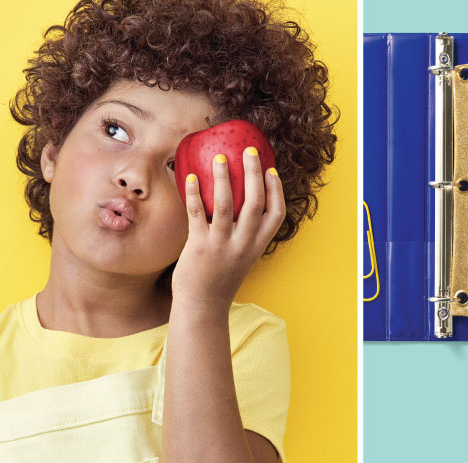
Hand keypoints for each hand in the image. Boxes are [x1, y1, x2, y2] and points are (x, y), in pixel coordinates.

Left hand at [172, 147, 284, 307]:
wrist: (202, 306)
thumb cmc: (220, 278)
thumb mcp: (242, 257)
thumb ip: (244, 234)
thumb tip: (236, 201)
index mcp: (257, 245)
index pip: (276, 214)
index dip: (276, 189)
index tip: (271, 170)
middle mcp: (243, 244)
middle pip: (255, 202)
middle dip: (253, 173)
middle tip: (249, 151)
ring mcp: (221, 245)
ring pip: (226, 204)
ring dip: (224, 177)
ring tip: (219, 158)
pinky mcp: (199, 246)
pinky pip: (197, 213)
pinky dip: (195, 193)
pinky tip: (191, 177)